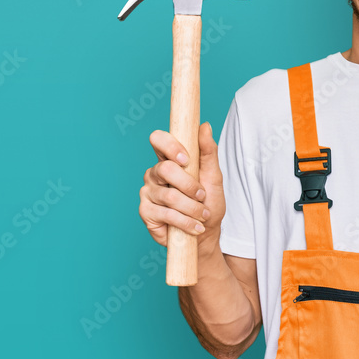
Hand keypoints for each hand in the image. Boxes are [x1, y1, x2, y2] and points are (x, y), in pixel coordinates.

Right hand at [139, 122, 225, 253]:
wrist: (206, 232)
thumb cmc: (209, 202)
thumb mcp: (214, 176)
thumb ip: (208, 151)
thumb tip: (204, 125)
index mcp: (169, 159)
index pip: (158, 140)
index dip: (170, 146)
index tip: (186, 159)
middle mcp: (154, 173)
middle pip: (166, 169)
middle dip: (190, 186)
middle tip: (202, 196)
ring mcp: (148, 192)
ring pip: (170, 196)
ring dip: (193, 208)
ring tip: (202, 215)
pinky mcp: (145, 211)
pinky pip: (167, 214)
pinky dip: (186, 222)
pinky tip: (195, 227)